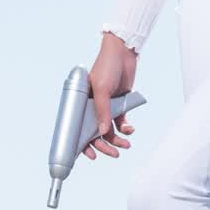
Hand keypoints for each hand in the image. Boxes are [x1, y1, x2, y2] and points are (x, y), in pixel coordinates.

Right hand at [84, 33, 138, 160]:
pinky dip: (125, 127)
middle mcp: (92, 107)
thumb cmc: (107, 66)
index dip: (83, 145)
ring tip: (126, 144)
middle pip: (95, 133)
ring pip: (109, 130)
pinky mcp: (119, 103)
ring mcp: (106, 106)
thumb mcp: (102, 89)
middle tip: (115, 153)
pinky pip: (120, 121)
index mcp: (81, 103)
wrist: (124, 52)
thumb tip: (102, 133)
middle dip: (105, 145)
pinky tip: (130, 129)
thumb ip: (102, 111)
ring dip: (117, 139)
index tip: (91, 156)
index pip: (79, 129)